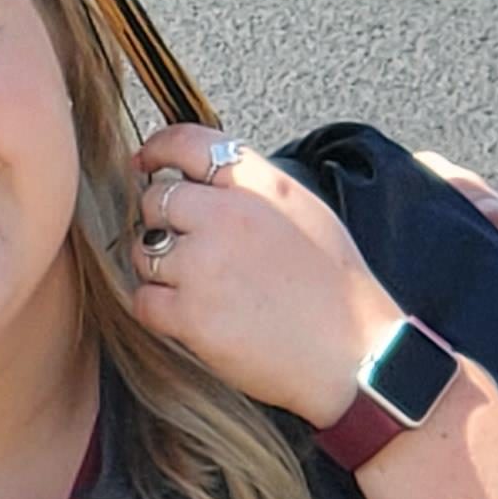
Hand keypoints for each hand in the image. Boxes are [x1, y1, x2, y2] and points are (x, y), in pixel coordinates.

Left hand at [126, 127, 405, 424]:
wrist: (354, 355)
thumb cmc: (338, 290)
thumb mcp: (308, 214)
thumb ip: (256, 190)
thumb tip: (208, 183)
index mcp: (261, 188)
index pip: (190, 144)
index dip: (158, 149)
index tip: (145, 162)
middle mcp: (227, 217)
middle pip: (155, 201)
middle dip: (163, 224)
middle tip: (189, 251)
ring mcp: (204, 265)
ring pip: (144, 251)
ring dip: (159, 269)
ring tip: (200, 290)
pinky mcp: (189, 314)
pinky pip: (143, 300)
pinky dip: (158, 310)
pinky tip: (188, 318)